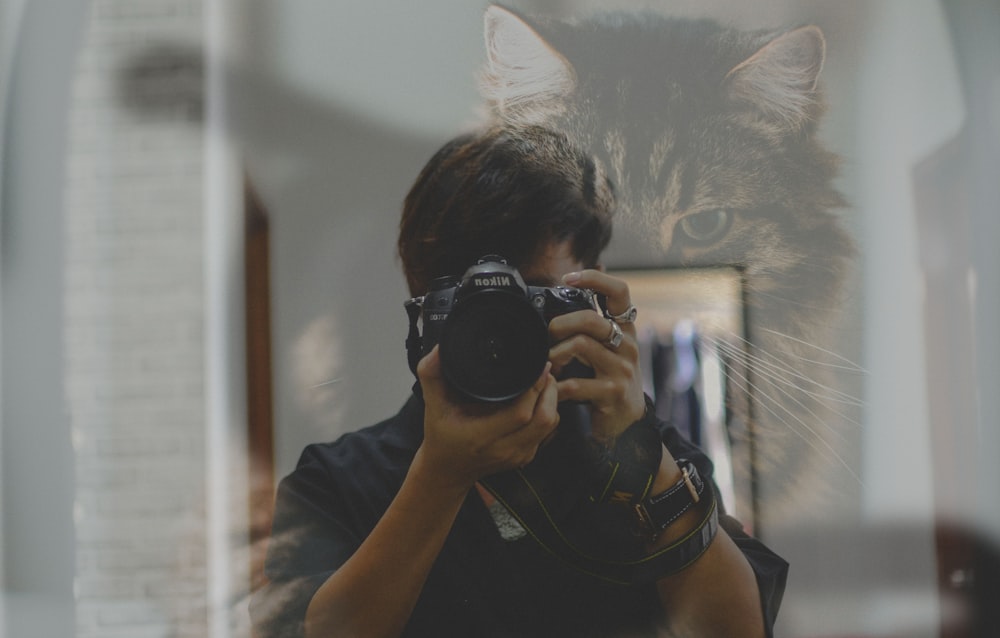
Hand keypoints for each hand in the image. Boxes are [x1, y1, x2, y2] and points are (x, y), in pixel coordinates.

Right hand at [415, 346, 560, 489]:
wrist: (447, 471)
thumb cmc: (441, 437)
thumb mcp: (433, 406)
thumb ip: (431, 376)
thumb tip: (437, 350)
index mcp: (482, 436)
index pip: (521, 413)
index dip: (535, 389)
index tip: (538, 367)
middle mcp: (503, 449)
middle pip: (543, 419)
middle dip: (549, 391)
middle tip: (545, 370)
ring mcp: (517, 455)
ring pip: (549, 425)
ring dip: (552, 401)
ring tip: (544, 382)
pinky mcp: (525, 457)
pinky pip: (547, 432)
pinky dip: (548, 412)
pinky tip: (539, 399)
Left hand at [548, 269, 645, 442]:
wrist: (626, 422)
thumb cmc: (608, 380)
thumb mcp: (605, 349)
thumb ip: (588, 328)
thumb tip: (559, 296)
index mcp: (625, 329)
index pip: (620, 292)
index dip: (595, 278)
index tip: (568, 278)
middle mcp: (628, 345)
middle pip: (591, 319)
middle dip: (560, 324)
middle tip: (547, 335)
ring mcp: (622, 369)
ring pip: (581, 346)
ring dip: (555, 353)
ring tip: (547, 363)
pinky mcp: (612, 393)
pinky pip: (576, 383)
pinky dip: (557, 385)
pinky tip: (552, 388)